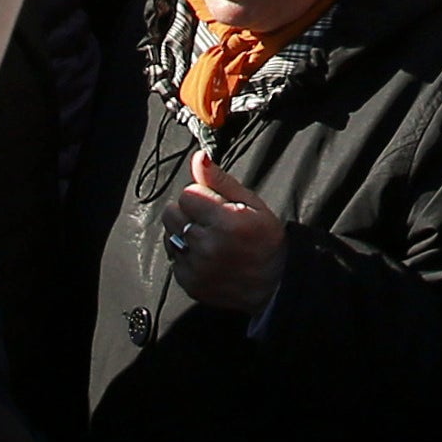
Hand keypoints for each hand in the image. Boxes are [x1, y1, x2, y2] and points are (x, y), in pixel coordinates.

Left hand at [167, 156, 286, 316]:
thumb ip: (221, 181)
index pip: (187, 194)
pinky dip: (185, 256)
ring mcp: (197, 268)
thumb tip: (199, 158)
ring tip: (206, 239)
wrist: (272, 283)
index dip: (201, 197)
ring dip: (184, 233)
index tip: (215, 207)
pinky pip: (173, 259)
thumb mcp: (252, 204)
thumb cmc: (264, 239)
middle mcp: (208, 246)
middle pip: (172, 213)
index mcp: (226, 222)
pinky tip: (205, 257)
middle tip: (209, 222)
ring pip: (169, 235)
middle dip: (188, 213)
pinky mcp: (189, 283)